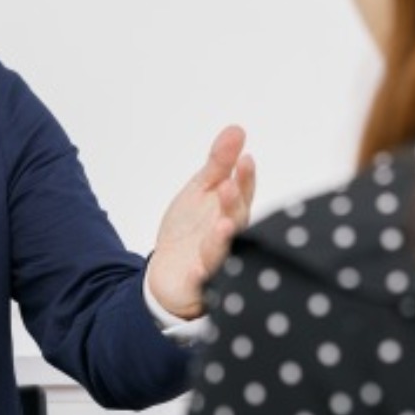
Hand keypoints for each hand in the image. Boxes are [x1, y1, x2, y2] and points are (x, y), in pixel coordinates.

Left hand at [147, 125, 255, 318]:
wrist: (169, 272)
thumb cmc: (192, 230)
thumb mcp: (200, 191)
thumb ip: (218, 164)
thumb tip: (237, 128)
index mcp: (230, 212)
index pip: (242, 193)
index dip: (245, 179)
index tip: (245, 160)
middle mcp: (228, 238)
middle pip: (235, 220)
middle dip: (233, 205)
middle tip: (227, 187)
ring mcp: (215, 262)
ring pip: (222, 251)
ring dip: (222, 239)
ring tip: (222, 225)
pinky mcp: (199, 285)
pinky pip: (202, 283)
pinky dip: (201, 277)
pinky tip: (197, 270)